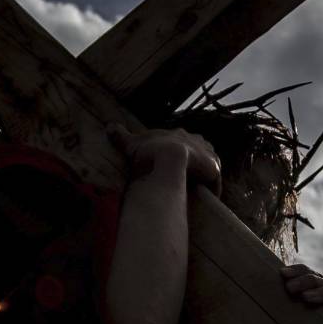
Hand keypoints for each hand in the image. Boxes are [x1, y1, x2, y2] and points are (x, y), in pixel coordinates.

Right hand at [107, 124, 221, 194]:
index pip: (182, 140)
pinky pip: (214, 181)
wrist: (168, 160)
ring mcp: (208, 155)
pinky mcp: (214, 170)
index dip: (177, 151)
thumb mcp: (131, 143)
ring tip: (195, 188)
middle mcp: (197, 141)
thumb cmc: (149, 151)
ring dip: (203, 174)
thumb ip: (121, 136)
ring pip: (208, 165)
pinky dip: (210, 189)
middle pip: (198, 150)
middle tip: (184, 175)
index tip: (171, 161)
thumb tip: (108, 126)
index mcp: (180, 134)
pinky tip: (203, 197)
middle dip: (193, 160)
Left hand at [281, 263, 322, 323]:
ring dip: (320, 294)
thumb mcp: (310, 312)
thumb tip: (270, 292)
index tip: (282, 273)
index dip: (298, 270)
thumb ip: (296, 300)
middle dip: (304, 282)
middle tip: (289, 288)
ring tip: (305, 297)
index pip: (311, 273)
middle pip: (320, 281)